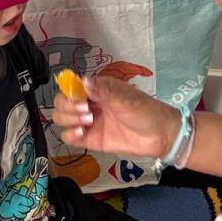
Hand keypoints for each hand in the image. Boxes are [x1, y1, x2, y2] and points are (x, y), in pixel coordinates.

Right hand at [53, 74, 179, 159]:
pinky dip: (69, 135)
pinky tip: (81, 134)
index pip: (71, 87)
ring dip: (68, 119)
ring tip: (86, 123)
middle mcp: (89, 104)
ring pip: (62, 119)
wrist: (159, 136)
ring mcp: (88, 122)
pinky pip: (69, 137)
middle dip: (68, 107)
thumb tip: (83, 80)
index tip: (81, 99)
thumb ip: (103, 91)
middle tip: (87, 113)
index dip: (69, 92)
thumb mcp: (126, 98)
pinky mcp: (90, 139)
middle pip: (62, 103)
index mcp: (97, 89)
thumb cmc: (145, 111)